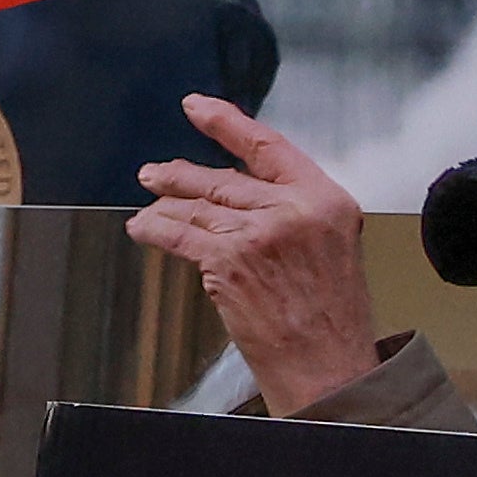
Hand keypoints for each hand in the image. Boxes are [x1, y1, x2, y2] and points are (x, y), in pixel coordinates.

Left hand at [130, 97, 389, 417]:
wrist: (329, 368)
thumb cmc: (333, 321)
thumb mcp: (332, 250)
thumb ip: (295, 214)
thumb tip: (241, 193)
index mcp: (327, 201)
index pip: (268, 147)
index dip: (227, 123)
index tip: (198, 108)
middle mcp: (294, 209)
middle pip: (224, 179)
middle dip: (182, 175)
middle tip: (156, 172)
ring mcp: (258, 233)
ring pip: (196, 206)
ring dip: (164, 204)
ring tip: (148, 203)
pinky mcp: (227, 259)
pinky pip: (178, 234)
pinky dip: (154, 230)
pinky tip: (143, 228)